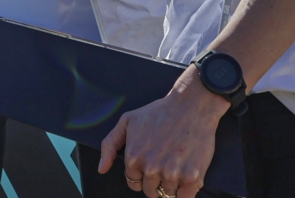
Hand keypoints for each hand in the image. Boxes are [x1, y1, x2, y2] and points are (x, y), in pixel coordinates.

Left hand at [98, 64, 229, 197]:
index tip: (151, 165)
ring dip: (172, 184)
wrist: (191, 105)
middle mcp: (151, 169)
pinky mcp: (192, 177)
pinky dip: (186, 191)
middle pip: (150, 191)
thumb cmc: (159, 112)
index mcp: (134, 159)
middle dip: (156, 181)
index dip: (142, 176)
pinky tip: (188, 175)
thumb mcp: (127, 121)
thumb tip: (101, 169)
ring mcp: (172, 175)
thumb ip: (109, 145)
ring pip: (168, 194)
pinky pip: (185, 197)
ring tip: (177, 163)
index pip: (133, 183)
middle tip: (165, 164)